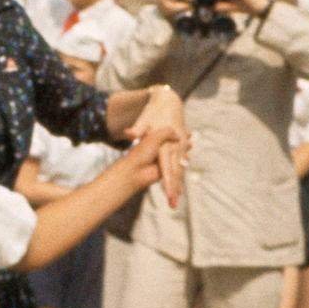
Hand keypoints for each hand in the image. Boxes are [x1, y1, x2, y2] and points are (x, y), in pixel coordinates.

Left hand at [127, 87, 188, 208]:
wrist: (169, 102)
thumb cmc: (154, 112)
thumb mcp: (145, 119)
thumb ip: (138, 128)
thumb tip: (129, 133)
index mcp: (166, 144)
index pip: (168, 168)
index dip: (169, 182)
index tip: (169, 195)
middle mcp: (174, 148)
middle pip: (175, 173)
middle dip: (174, 189)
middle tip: (173, 205)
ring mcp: (178, 149)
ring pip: (179, 171)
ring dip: (177, 186)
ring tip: (175, 202)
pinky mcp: (179, 149)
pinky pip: (179, 166)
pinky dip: (178, 177)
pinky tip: (177, 190)